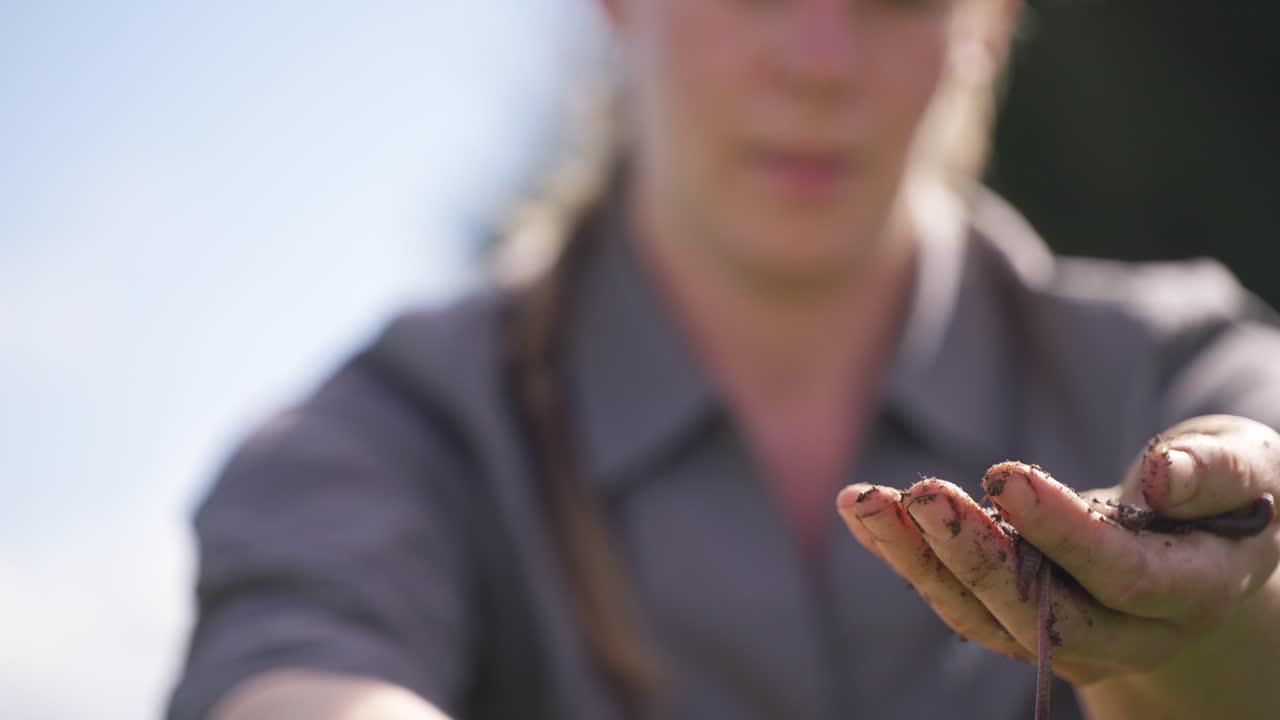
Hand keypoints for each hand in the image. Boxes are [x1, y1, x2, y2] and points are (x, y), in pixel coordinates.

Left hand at [837, 415, 1279, 715]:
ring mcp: (1065, 638)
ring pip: (979, 613)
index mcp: (1189, 594)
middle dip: (972, 553)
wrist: (1205, 538)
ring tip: (863, 502)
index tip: (1004, 475)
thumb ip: (1215, 474)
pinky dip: (906, 553)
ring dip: (916, 556)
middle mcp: (1124, 634)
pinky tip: (864, 511)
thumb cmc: (1228, 489)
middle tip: (921, 492)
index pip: (1119, 575)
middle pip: (1037, 612)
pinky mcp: (1017, 621)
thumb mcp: (1247, 468)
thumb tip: (1160, 475)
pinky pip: (954, 597)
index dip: (1060, 530)